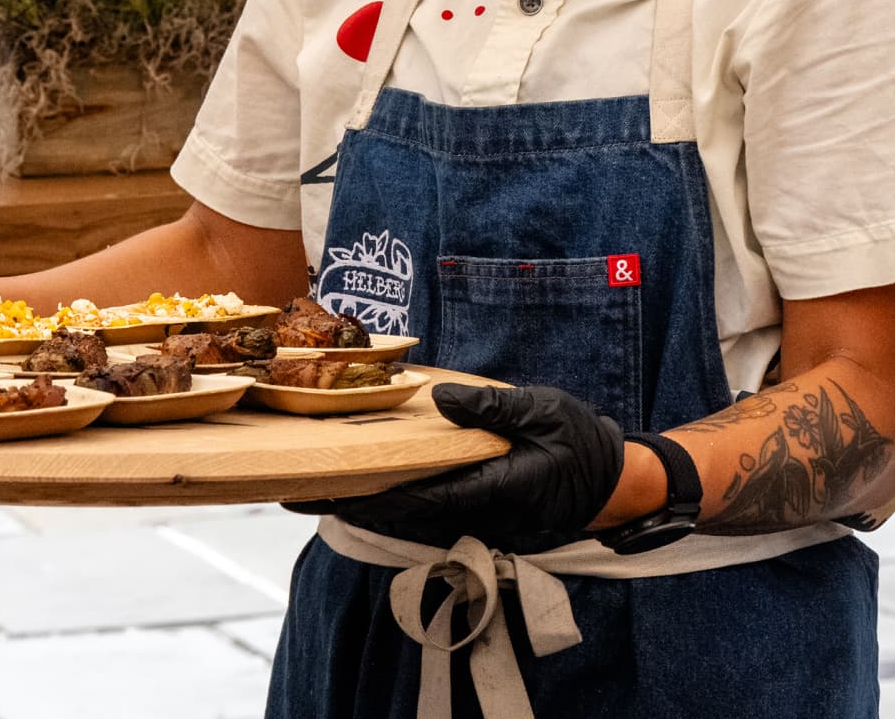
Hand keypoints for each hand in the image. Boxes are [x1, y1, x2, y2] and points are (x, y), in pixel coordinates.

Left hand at [286, 384, 624, 547]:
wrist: (618, 480)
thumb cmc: (582, 442)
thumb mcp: (541, 410)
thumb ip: (491, 407)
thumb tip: (441, 399)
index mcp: (495, 488)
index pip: (421, 498)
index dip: (373, 497)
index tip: (331, 491)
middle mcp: (482, 513)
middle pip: (406, 514)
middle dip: (354, 504)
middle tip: (299, 492)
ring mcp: (482, 517)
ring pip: (414, 517)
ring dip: (368, 504)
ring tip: (317, 489)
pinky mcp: (484, 511)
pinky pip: (431, 511)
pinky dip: (396, 501)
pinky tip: (369, 486)